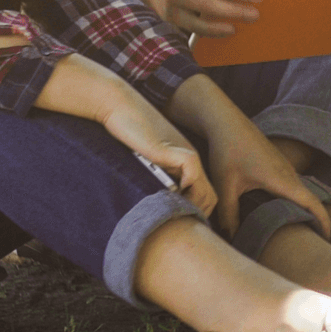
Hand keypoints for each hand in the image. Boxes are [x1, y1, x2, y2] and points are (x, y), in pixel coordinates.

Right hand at [99, 91, 218, 217]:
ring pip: (205, 190)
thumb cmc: (126, 136)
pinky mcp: (173, 149)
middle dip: (196, 215)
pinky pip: (192, 173)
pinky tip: (168, 195)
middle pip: (210, 197)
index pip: (204, 197)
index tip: (178, 224)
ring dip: (190, 207)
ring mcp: (183, 154)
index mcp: (184, 165)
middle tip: (176, 224)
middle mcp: (189, 160)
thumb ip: (154, 181)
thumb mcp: (144, 163)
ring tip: (171, 214)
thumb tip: (152, 207)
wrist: (120, 107)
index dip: (195, 214)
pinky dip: (185, 189)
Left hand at [167, 75, 330, 237]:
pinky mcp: (276, 165)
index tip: (328, 238)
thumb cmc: (227, 150)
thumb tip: (232, 238)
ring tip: (305, 232)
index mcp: (282, 179)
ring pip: (302, 192)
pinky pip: (293, 186)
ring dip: (307, 209)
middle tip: (318, 242)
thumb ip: (229, 214)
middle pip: (311, 200)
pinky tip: (285, 211)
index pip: (311, 203)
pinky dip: (297, 200)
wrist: (226, 122)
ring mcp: (284, 167)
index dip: (323, 221)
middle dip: (318, 220)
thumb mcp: (225, 185)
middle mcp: (288, 173)